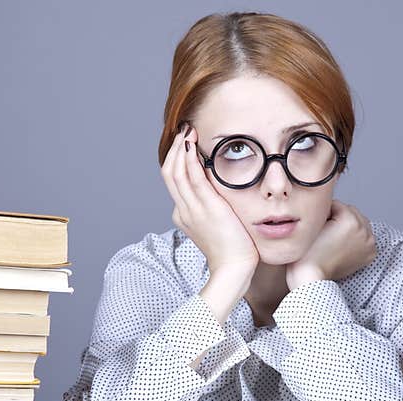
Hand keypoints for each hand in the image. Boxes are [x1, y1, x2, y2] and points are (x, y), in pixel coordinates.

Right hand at [160, 124, 258, 279]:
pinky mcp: (207, 208)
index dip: (174, 160)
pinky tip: (192, 146)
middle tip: (183, 130)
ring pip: (176, 173)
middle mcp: (183, 210)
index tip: (183, 143)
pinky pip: (193, 178)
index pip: (173, 182)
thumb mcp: (217, 227)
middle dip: (174, 149)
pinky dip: (190, 160)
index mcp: (183, 215)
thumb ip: (213, 210)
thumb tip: (220, 196)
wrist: (233, 268)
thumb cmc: (232, 251)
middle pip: (169, 173)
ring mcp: (192, 210)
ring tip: (187, 130)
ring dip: (180, 149)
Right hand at [285, 200, 376, 289]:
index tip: (319, 224)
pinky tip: (344, 245)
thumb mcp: (313, 223)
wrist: (311, 276)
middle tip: (327, 231)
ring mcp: (369, 242)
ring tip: (335, 238)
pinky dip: (356, 239)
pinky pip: (364, 237)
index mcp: (350, 219)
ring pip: (359, 223)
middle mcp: (363, 230)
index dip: (325, 213)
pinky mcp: (370, 253)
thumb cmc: (308, 253)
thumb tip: (330, 205)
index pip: (337, 204)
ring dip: (349, 227)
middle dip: (340, 218)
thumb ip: (325, 208)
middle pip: (351, 212)